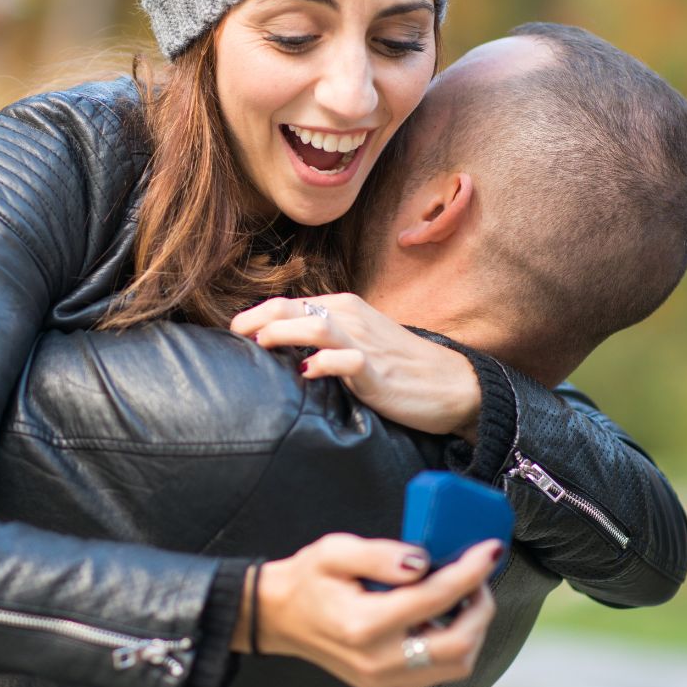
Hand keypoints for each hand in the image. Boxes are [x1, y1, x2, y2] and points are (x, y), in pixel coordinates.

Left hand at [231, 294, 479, 438]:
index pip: (289, 303)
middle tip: (235, 337)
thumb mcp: (357, 339)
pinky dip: (323, 364)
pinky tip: (307, 374)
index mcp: (343, 308)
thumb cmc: (398, 364)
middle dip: (257, 320)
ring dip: (282, 333)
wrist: (450, 383)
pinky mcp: (377, 372)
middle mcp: (351, 318)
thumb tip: (280, 343)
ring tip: (262, 346)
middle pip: (293, 308)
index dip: (256, 315)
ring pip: (315, 326)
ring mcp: (364, 343)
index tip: (235, 332)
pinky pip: (346, 361)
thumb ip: (323, 335)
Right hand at [235, 534, 499, 686]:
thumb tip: (423, 561)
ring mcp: (384, 681)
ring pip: (456, 664)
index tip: (489, 550)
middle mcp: (378, 661)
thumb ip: (380, 554)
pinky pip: (439, 671)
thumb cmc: (308, 579)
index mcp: (364, 624)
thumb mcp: (334, 550)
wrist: (280, 616)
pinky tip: (441, 614)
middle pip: (459, 644)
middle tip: (478, 573)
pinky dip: (454, 642)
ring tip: (462, 592)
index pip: (435, 599)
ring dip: (472, 627)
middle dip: (481, 606)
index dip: (470, 572)